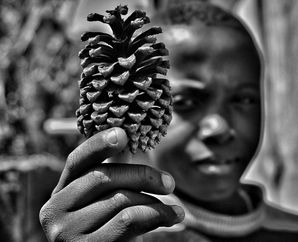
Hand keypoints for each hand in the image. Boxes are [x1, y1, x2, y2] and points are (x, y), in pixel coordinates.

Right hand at [39, 127, 183, 241]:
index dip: (99, 144)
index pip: (77, 160)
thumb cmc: (112, 232)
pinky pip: (129, 219)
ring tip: (175, 209)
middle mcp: (54, 211)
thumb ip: (112, 176)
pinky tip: (172, 216)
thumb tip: (126, 137)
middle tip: (169, 182)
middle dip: (142, 175)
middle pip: (103, 177)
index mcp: (61, 193)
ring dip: (154, 202)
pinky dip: (157, 214)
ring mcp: (66, 232)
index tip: (124, 133)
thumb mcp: (106, 202)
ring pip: (120, 199)